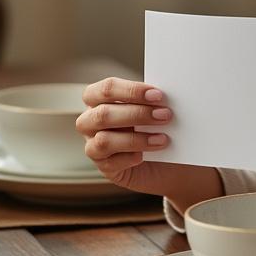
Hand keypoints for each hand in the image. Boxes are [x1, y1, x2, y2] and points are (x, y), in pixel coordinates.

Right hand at [77, 77, 219, 208]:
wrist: (166, 161)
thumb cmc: (156, 126)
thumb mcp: (153, 109)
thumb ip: (151, 101)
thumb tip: (164, 97)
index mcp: (98, 98)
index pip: (107, 89)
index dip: (132, 91)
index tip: (158, 95)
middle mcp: (90, 121)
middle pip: (103, 114)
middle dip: (137, 114)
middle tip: (165, 115)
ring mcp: (93, 145)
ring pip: (104, 140)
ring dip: (137, 139)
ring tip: (162, 139)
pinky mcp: (103, 167)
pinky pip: (111, 163)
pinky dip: (131, 158)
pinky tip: (146, 156)